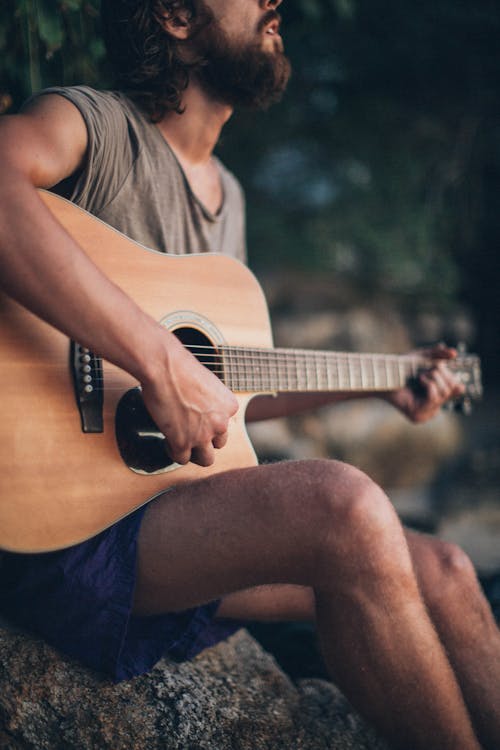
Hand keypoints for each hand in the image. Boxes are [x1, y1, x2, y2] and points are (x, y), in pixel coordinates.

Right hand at [140, 330, 237, 466]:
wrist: (164, 366)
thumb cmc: (181, 366)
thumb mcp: (207, 382)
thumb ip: (209, 400)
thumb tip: (199, 407)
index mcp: (229, 406)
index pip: (225, 424)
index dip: (210, 423)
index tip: (198, 419)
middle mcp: (220, 423)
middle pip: (219, 444)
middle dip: (206, 440)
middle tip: (192, 434)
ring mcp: (202, 435)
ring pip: (206, 459)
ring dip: (195, 454)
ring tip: (183, 445)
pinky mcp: (182, 442)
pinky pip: (182, 459)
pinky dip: (174, 452)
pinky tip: (168, 441)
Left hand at [384, 344, 464, 423]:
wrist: (386, 373)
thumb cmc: (402, 366)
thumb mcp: (423, 357)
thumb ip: (439, 354)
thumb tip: (454, 353)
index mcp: (435, 396)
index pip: (456, 391)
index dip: (456, 383)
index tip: (455, 375)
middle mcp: (432, 406)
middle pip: (452, 391)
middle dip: (443, 375)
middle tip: (431, 369)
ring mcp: (424, 413)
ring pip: (444, 394)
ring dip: (435, 378)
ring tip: (421, 375)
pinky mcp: (417, 416)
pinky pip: (434, 399)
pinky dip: (430, 385)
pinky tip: (420, 380)